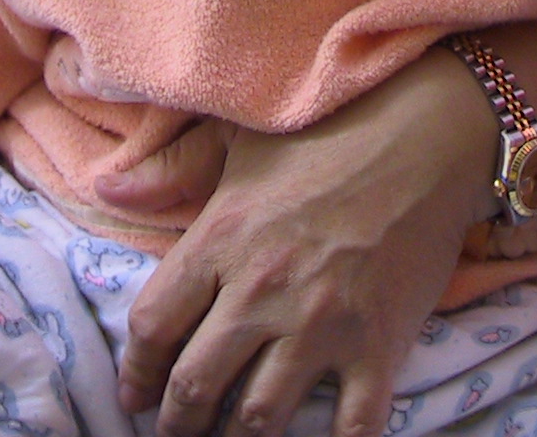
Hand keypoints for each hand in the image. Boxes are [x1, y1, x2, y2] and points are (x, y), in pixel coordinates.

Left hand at [106, 52, 494, 436]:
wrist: (427, 132)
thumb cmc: (328, 131)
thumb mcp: (238, 139)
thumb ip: (172, 168)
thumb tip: (109, 191)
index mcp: (220, 240)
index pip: (153, 327)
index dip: (136, 372)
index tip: (135, 395)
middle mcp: (261, 291)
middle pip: (195, 385)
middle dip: (177, 424)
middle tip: (174, 435)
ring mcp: (322, 325)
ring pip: (259, 418)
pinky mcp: (379, 346)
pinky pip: (351, 428)